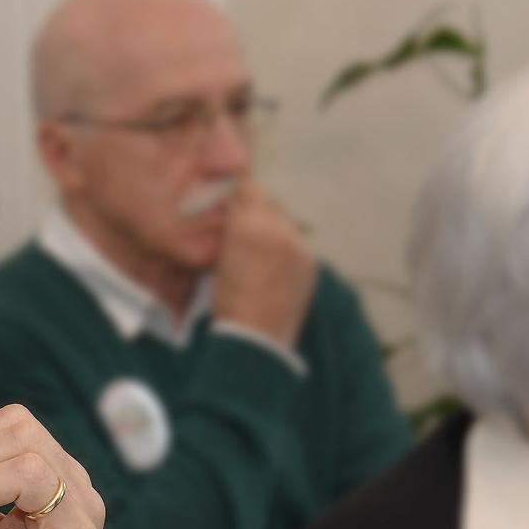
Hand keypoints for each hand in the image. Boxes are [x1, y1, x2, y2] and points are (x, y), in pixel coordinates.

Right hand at [211, 180, 318, 349]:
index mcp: (248, 227)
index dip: (238, 194)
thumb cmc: (228, 302)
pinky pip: (296, 243)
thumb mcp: (217, 261)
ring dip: (272, 230)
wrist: (257, 339)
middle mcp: (277, 230)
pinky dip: (286, 250)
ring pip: (284, 223)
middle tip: (243, 228)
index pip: (247, 189)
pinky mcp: (310, 261)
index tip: (231, 200)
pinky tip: (273, 268)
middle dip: (256, 212)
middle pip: (268, 203)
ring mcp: (298, 245)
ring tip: (259, 252)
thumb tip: (234, 211)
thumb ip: (228, 230)